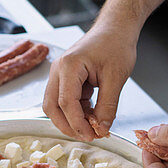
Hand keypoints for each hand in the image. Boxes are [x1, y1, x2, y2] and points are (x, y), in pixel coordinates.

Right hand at [43, 20, 139, 140]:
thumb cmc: (115, 46)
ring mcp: (61, 75)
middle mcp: (59, 70)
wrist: (115, 30)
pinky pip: (67, 101)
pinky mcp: (67, 79)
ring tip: (94, 128)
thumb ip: (108, 106)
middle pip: (51, 106)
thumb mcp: (116, 78)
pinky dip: (78, 112)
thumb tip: (101, 128)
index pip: (66, 102)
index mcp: (69, 66)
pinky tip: (94, 117)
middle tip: (88, 137)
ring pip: (57, 105)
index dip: (77, 123)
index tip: (92, 136)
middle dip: (67, 125)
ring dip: (72, 120)